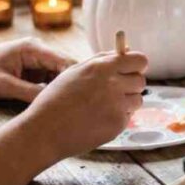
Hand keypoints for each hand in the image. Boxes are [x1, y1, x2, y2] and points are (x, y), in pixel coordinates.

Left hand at [0, 38, 74, 102]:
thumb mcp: (4, 86)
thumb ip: (31, 92)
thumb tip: (56, 101)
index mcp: (33, 48)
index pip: (65, 61)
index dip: (75, 78)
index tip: (80, 96)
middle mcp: (39, 50)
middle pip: (66, 67)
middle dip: (70, 84)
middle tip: (75, 103)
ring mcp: (37, 60)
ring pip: (60, 75)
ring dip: (61, 89)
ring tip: (65, 105)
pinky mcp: (34, 69)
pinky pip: (50, 79)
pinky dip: (52, 90)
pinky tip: (53, 102)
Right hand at [20, 51, 147, 159]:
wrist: (44, 132)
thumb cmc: (55, 101)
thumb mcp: (74, 72)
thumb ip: (101, 60)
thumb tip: (124, 52)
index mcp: (102, 67)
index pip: (140, 60)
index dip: (137, 65)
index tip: (132, 70)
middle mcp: (113, 84)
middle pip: (141, 80)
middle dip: (130, 85)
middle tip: (111, 93)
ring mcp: (117, 105)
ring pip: (137, 100)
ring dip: (125, 103)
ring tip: (100, 107)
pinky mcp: (118, 124)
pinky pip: (128, 117)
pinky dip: (117, 118)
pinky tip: (97, 120)